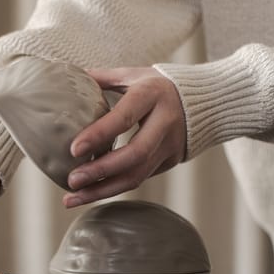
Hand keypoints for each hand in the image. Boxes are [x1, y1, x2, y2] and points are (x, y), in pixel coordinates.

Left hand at [62, 67, 185, 207]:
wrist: (205, 102)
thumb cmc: (158, 86)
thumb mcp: (134, 75)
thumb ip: (103, 79)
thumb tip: (68, 79)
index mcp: (152, 95)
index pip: (124, 118)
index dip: (99, 135)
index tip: (73, 150)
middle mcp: (164, 123)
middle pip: (133, 155)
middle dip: (100, 171)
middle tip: (72, 181)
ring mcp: (169, 146)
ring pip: (136, 176)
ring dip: (102, 190)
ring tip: (73, 198)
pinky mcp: (169, 162)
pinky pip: (138, 179)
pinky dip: (112, 188)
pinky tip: (89, 194)